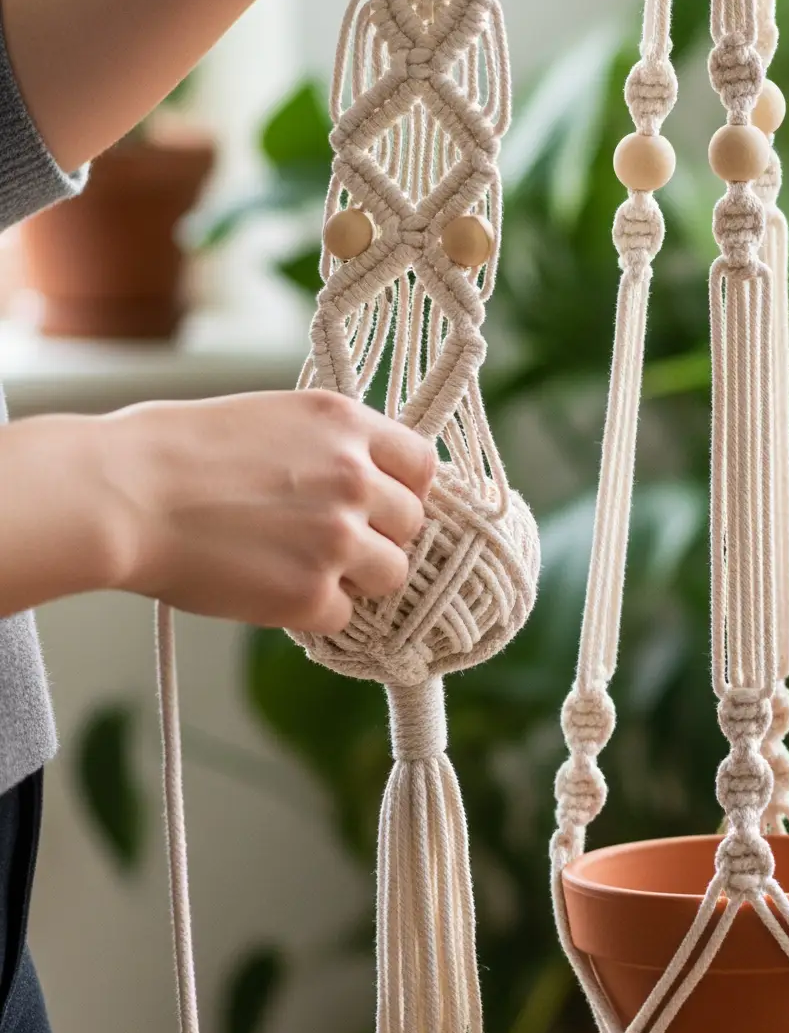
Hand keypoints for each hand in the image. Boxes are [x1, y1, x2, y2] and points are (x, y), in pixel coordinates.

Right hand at [101, 391, 437, 632]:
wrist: (122, 495)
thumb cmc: (173, 451)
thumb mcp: (269, 417)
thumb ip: (327, 447)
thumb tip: (366, 478)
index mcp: (345, 423)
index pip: (421, 464)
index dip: (405, 490)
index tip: (384, 506)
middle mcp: (355, 477)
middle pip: (412, 524)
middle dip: (378, 536)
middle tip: (328, 542)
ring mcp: (338, 538)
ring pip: (391, 575)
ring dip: (356, 578)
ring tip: (300, 568)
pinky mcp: (312, 594)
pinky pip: (345, 615)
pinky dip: (315, 612)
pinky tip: (272, 590)